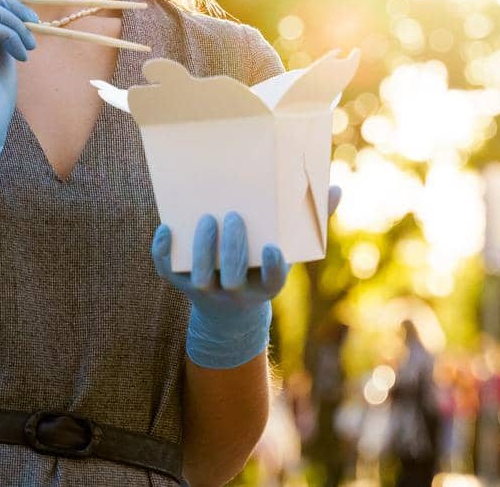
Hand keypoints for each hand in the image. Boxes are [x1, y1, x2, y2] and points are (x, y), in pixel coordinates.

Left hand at [151, 185, 342, 369]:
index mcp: (266, 285)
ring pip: (200, 278)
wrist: (228, 309)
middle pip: (232, 278)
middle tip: (233, 217)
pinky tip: (165, 229)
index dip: (272, 268)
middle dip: (231, 250)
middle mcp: (237, 292)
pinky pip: (169, 274)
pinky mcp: (183, 286)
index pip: (273, 282)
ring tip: (206, 219)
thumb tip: (336, 189)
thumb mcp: (290, 249)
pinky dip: (163, 253)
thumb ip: (312, 221)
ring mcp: (209, 292)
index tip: (273, 247)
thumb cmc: (263, 265)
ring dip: (201, 250)